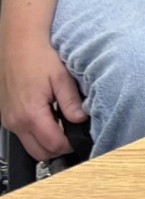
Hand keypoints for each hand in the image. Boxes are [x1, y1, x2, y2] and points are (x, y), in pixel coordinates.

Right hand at [1, 38, 87, 162]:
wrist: (19, 45)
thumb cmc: (38, 57)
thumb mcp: (62, 77)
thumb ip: (72, 102)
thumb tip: (82, 119)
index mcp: (30, 114)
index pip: (53, 144)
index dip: (70, 145)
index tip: (80, 139)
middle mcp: (15, 121)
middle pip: (39, 153)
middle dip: (58, 149)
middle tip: (73, 136)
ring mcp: (8, 120)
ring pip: (29, 146)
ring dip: (46, 143)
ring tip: (62, 126)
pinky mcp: (6, 116)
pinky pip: (22, 135)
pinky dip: (36, 134)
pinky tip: (48, 119)